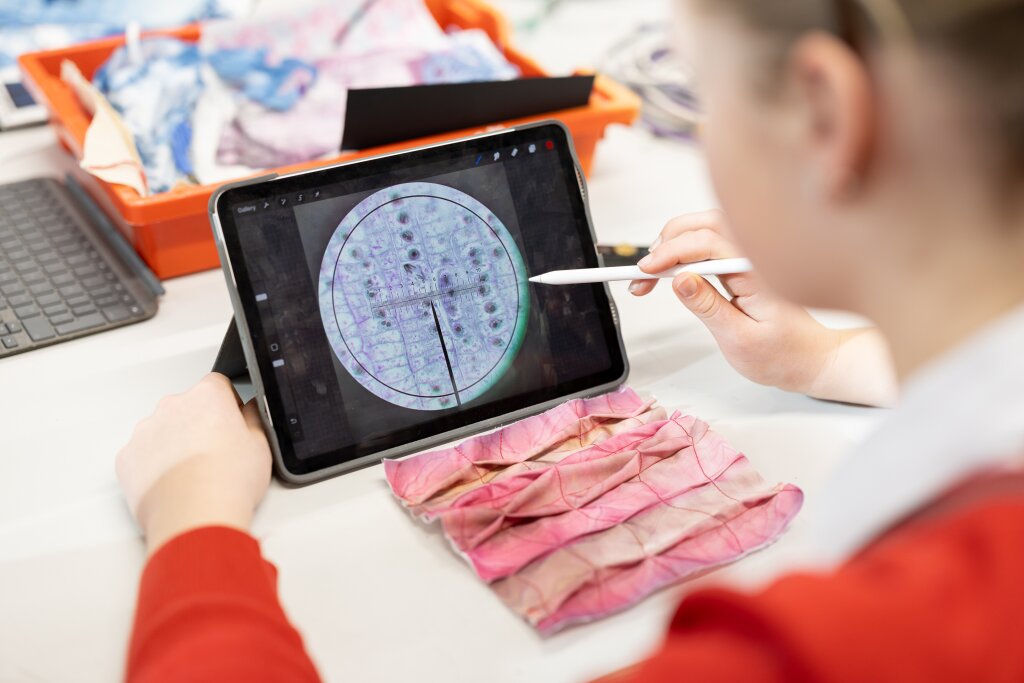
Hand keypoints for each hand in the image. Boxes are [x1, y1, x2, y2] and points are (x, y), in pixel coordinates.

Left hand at [116, 373, 272, 553]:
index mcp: (207, 396)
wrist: (194, 516)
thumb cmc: (229, 481)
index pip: (217, 385)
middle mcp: (172, 406)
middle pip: (187, 407)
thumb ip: (255, 419)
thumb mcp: (261, 446)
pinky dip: (154, 465)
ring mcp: (146, 431)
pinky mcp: (127, 457)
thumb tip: (253, 408)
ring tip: (194, 474)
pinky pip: (142, 454)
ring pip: (162, 430)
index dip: (228, 405)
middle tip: (216, 454)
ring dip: (175, 443)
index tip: (232, 424)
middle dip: (199, 424)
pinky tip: (174, 484)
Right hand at [630, 211, 896, 405]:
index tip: (644, 272)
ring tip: (653, 271)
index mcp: (758, 272)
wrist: (813, 360)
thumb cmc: (782, 355)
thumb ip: (708, 306)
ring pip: (709, 229)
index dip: (670, 253)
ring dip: (676, 242)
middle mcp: (756, 256)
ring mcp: (752, 257)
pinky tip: (674, 268)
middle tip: (643, 272)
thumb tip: (679, 279)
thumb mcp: (739, 339)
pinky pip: (714, 243)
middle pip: (707, 224)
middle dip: (668, 241)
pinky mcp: (746, 264)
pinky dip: (688, 250)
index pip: (708, 243)